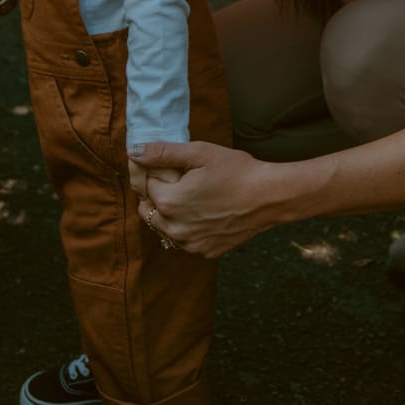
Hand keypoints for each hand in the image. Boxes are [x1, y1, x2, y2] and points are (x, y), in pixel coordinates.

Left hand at [129, 141, 273, 258]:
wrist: (269, 197)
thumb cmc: (237, 171)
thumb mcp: (199, 153)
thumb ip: (163, 152)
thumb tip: (134, 152)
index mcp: (169, 202)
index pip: (146, 187)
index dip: (159, 175)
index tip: (176, 170)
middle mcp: (175, 229)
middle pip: (149, 211)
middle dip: (159, 197)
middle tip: (184, 184)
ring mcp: (190, 244)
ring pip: (165, 228)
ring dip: (171, 215)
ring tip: (195, 199)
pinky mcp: (205, 252)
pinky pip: (185, 240)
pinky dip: (188, 228)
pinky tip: (206, 214)